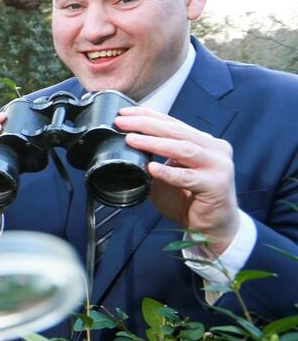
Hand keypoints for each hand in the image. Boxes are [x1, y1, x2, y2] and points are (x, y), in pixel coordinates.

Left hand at [116, 106, 239, 254]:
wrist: (213, 228)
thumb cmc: (190, 200)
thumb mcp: (169, 175)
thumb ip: (155, 160)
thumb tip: (127, 149)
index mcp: (204, 142)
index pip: (173, 123)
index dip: (148, 116)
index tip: (124, 113)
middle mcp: (214, 149)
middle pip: (176, 131)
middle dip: (146, 124)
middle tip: (122, 122)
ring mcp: (218, 166)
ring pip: (183, 149)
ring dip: (154, 143)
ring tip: (131, 139)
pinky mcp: (216, 185)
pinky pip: (188, 177)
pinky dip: (169, 172)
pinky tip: (152, 168)